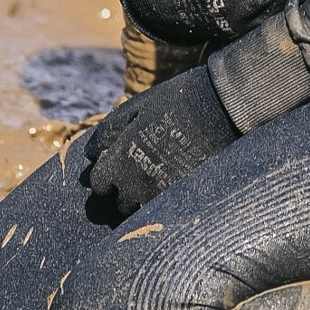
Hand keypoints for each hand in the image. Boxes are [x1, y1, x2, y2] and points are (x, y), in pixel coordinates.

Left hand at [82, 67, 238, 221]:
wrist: (219, 107)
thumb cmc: (175, 101)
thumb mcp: (137, 107)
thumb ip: (109, 130)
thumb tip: (89, 153)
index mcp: (121, 158)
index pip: (98, 183)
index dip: (105, 171)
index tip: (117, 161)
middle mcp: (136, 182)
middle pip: (118, 201)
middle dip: (123, 187)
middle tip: (140, 166)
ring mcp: (159, 193)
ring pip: (140, 209)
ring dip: (143, 196)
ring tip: (157, 175)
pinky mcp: (181, 197)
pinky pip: (162, 208)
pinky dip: (162, 199)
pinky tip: (173, 179)